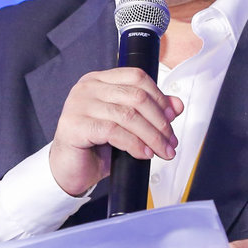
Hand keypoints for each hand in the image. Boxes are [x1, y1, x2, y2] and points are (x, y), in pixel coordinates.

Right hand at [48, 69, 182, 196]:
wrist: (70, 170)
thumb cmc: (95, 147)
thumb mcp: (127, 127)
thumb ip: (150, 112)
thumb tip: (176, 105)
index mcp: (100, 80)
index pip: (137, 77)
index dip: (160, 97)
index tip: (172, 117)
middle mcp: (87, 88)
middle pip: (136, 96)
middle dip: (159, 121)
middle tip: (170, 141)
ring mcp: (79, 105)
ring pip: (128, 115)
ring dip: (151, 136)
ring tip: (161, 151)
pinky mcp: (75, 125)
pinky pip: (113, 131)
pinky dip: (134, 144)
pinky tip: (143, 154)